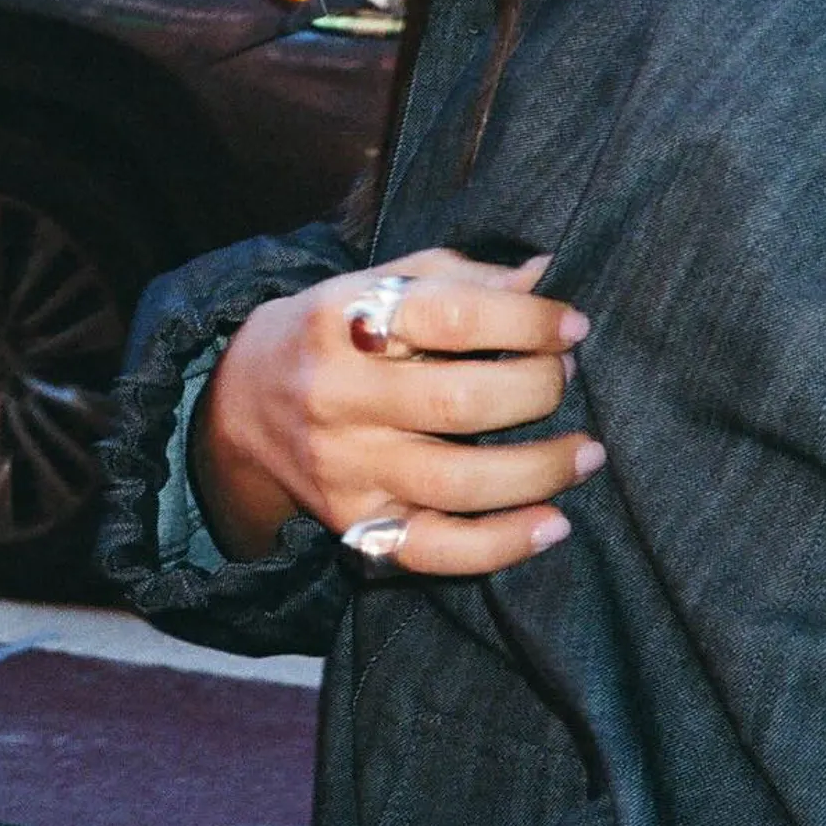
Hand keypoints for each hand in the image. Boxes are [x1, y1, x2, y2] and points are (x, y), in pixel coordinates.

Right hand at [194, 249, 600, 577]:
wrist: (237, 405)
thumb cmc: (332, 332)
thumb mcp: (378, 284)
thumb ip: (460, 276)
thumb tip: (544, 274)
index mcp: (345, 320)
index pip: (450, 317)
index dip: (526, 321)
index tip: (574, 326)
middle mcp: (340, 398)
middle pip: (459, 402)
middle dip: (537, 390)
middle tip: (569, 379)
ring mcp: (347, 470)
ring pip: (457, 483)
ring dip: (540, 470)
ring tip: (588, 452)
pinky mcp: (355, 527)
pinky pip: (436, 550)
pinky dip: (501, 545)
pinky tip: (554, 525)